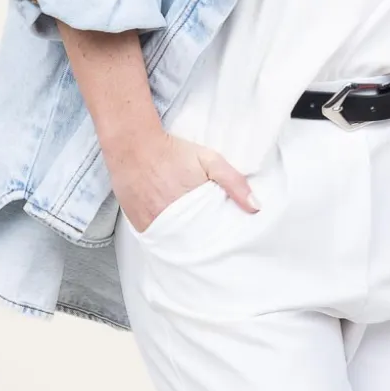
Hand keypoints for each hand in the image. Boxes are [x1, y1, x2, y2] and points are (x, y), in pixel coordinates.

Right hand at [109, 127, 259, 233]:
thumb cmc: (173, 151)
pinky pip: (156, 241)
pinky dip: (165, 239)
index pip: (212, 238)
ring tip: (193, 239)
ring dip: (184, 244)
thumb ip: (234, 182)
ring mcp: (153, 226)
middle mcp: (171, 222)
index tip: (226, 242)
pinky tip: (173, 234)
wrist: (133, 145)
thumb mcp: (210, 160)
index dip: (219, 240)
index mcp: (192, 209)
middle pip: (193, 244)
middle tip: (211, 242)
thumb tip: (256, 207)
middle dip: (203, 244)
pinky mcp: (139, 226)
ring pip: (174, 245)